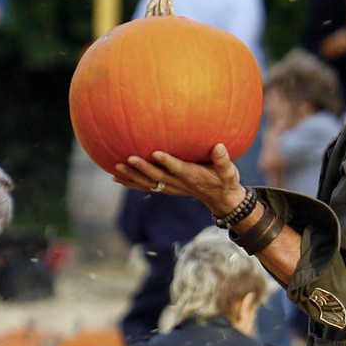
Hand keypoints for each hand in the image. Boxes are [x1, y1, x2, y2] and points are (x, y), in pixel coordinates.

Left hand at [113, 143, 245, 216]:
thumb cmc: (225, 180)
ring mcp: (171, 187)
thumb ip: (223, 159)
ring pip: (149, 182)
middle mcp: (180, 184)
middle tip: (129, 158)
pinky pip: (147, 186)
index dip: (168, 162)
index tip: (156, 153)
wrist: (221, 199)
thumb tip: (219, 146)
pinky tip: (117, 178)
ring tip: (117, 167)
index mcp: (193, 176)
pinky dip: (132, 183)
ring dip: (133, 176)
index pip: (179, 169)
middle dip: (143, 168)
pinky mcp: (167, 188)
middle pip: (159, 176)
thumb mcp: (228, 171)